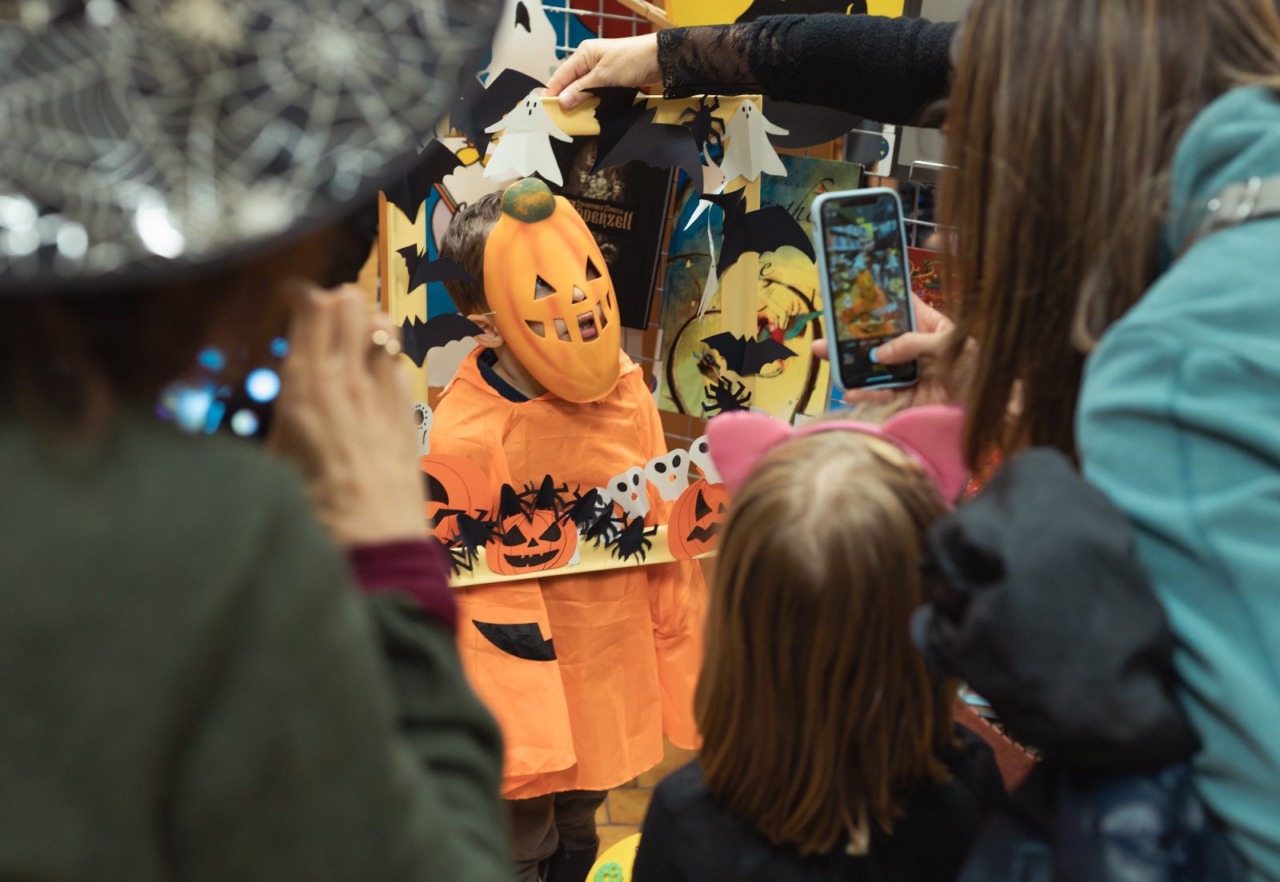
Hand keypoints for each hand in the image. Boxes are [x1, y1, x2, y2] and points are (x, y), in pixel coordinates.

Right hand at [269, 285, 424, 546]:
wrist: (370, 543)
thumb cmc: (308, 512)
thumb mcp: (270, 458)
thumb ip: (275, 411)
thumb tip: (271, 394)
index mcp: (305, 384)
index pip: (310, 304)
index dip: (297, 291)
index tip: (284, 296)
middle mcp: (348, 378)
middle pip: (349, 302)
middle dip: (332, 300)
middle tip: (316, 317)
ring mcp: (384, 392)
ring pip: (381, 324)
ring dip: (364, 323)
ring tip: (348, 338)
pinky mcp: (408, 412)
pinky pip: (398, 362)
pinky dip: (385, 356)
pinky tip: (372, 374)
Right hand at [544, 35, 660, 110]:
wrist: (659, 59)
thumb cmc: (631, 61)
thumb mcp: (603, 76)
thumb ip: (582, 89)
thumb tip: (562, 102)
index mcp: (584, 54)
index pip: (561, 75)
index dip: (551, 91)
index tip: (543, 109)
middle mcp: (589, 61)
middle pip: (570, 83)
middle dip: (564, 100)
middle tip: (556, 119)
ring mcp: (600, 71)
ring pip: (582, 90)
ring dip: (578, 103)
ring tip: (569, 120)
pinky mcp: (610, 80)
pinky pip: (595, 93)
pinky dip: (590, 102)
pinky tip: (587, 114)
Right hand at [814, 295, 968, 409]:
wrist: (992, 409)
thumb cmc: (979, 369)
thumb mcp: (951, 346)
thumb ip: (915, 344)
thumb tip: (880, 353)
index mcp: (927, 325)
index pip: (899, 307)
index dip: (877, 299)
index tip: (850, 292)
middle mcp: (912, 347)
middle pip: (876, 338)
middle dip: (850, 335)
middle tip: (827, 330)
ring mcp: (906, 373)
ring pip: (872, 366)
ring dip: (849, 363)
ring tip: (827, 357)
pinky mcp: (904, 397)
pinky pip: (879, 394)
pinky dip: (864, 394)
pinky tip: (851, 391)